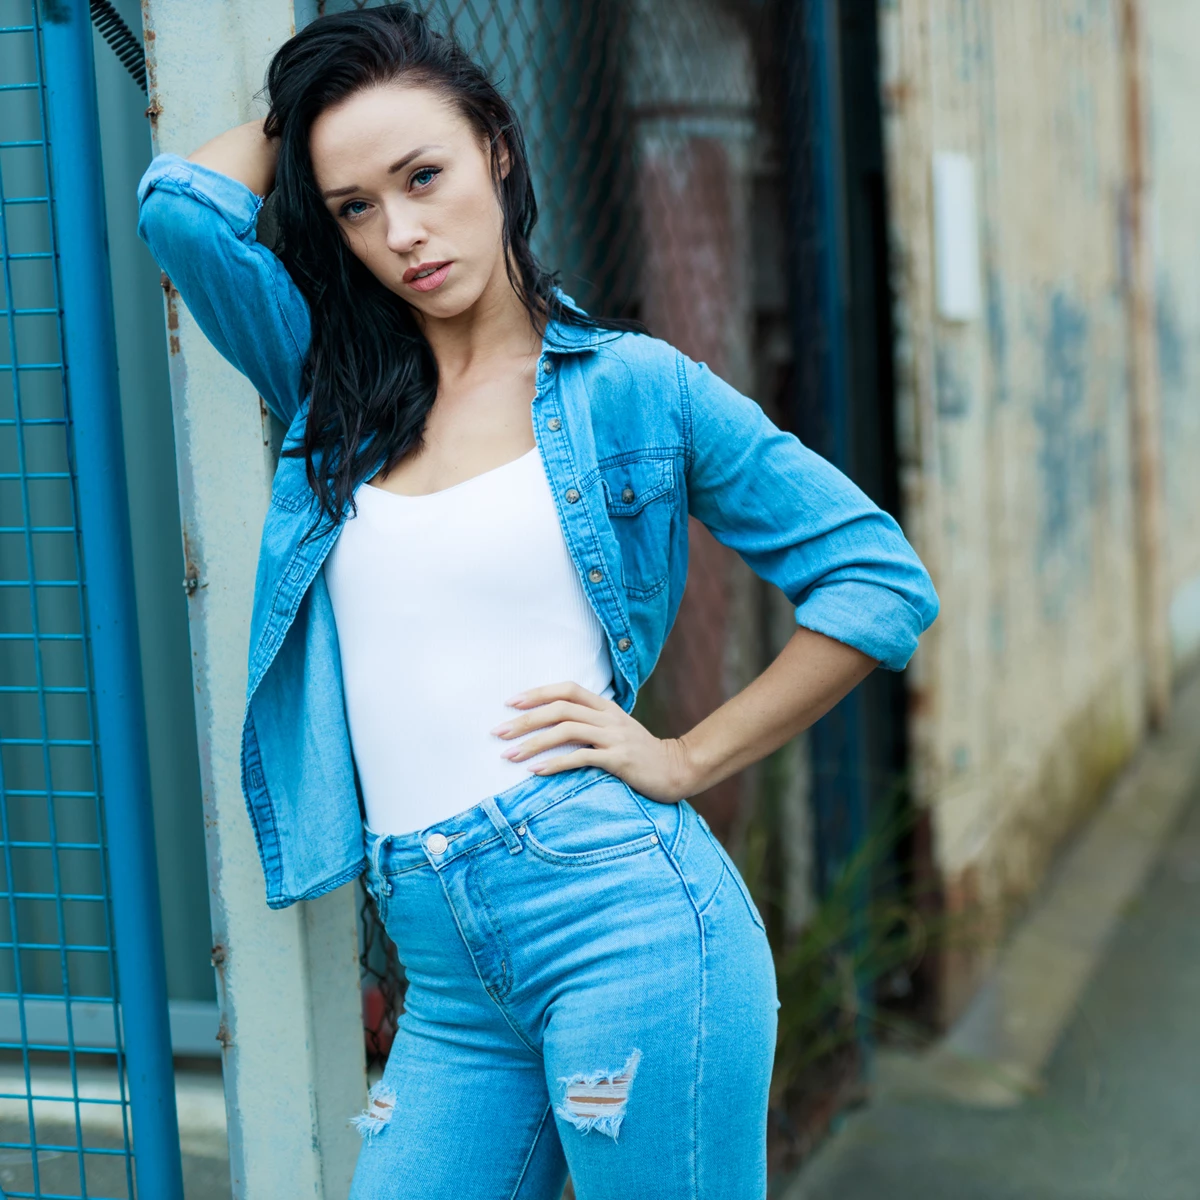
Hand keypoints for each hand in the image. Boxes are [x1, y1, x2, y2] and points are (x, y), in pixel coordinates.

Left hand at [488, 681, 696, 803]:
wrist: (677, 769)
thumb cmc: (640, 753)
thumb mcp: (616, 729)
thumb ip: (591, 722)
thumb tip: (554, 724)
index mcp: (606, 706)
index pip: (567, 689)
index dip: (538, 693)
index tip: (510, 703)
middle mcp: (608, 717)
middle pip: (560, 709)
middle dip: (526, 719)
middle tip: (499, 732)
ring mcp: (614, 737)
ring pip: (566, 731)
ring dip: (533, 743)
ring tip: (510, 756)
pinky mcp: (619, 760)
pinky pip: (582, 758)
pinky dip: (556, 764)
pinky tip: (537, 771)